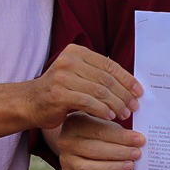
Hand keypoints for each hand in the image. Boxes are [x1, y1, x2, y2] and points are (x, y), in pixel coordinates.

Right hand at [26, 45, 141, 129]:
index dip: (127, 79)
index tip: (139, 92)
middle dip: (123, 94)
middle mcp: (69, 60)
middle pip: (106, 78)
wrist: (30, 103)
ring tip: (124, 114)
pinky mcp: (59, 94)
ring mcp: (62, 77)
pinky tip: (110, 117)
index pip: (109, 65)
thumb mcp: (79, 77)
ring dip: (116, 104)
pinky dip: (102, 110)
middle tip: (134, 107)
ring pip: (99, 91)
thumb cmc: (60, 91)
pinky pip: (88, 102)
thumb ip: (99, 76)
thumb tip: (132, 86)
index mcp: (77, 52)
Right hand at [54, 112, 144, 169]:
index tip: (140, 140)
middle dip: (119, 153)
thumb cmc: (96, 131)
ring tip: (130, 166)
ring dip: (112, 168)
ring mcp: (65, 161)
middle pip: (93, 150)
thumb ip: (118, 131)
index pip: (99, 131)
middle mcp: (65, 142)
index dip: (121, 137)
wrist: (77, 143)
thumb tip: (139, 140)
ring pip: (87, 169)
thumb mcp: (104, 123)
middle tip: (137, 154)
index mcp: (74, 124)